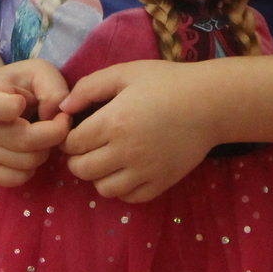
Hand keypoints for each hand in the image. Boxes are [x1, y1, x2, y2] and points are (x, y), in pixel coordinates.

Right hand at [0, 59, 73, 186]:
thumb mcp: (36, 73)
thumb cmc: (14, 86)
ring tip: (41, 134)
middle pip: (25, 141)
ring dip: (44, 150)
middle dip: (52, 133)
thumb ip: (52, 89)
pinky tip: (29, 150)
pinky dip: (32, 167)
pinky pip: (18, 178)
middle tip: (58, 122)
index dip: (13, 106)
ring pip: (26, 163)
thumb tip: (58, 118)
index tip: (24, 100)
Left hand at [59, 60, 216, 201]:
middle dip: (76, 159)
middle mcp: (126, 152)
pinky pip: (130, 198)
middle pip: (82, 170)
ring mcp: (145, 171)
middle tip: (85, 146)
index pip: (72, 144)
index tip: (73, 131)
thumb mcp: (125, 73)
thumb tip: (63, 108)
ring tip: (105, 159)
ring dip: (97, 176)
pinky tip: (125, 170)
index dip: (66, 138)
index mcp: (113, 122)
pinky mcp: (161, 183)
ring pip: (104, 189)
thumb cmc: (166, 82)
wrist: (209, 103)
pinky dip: (122, 188)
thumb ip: (89, 87)